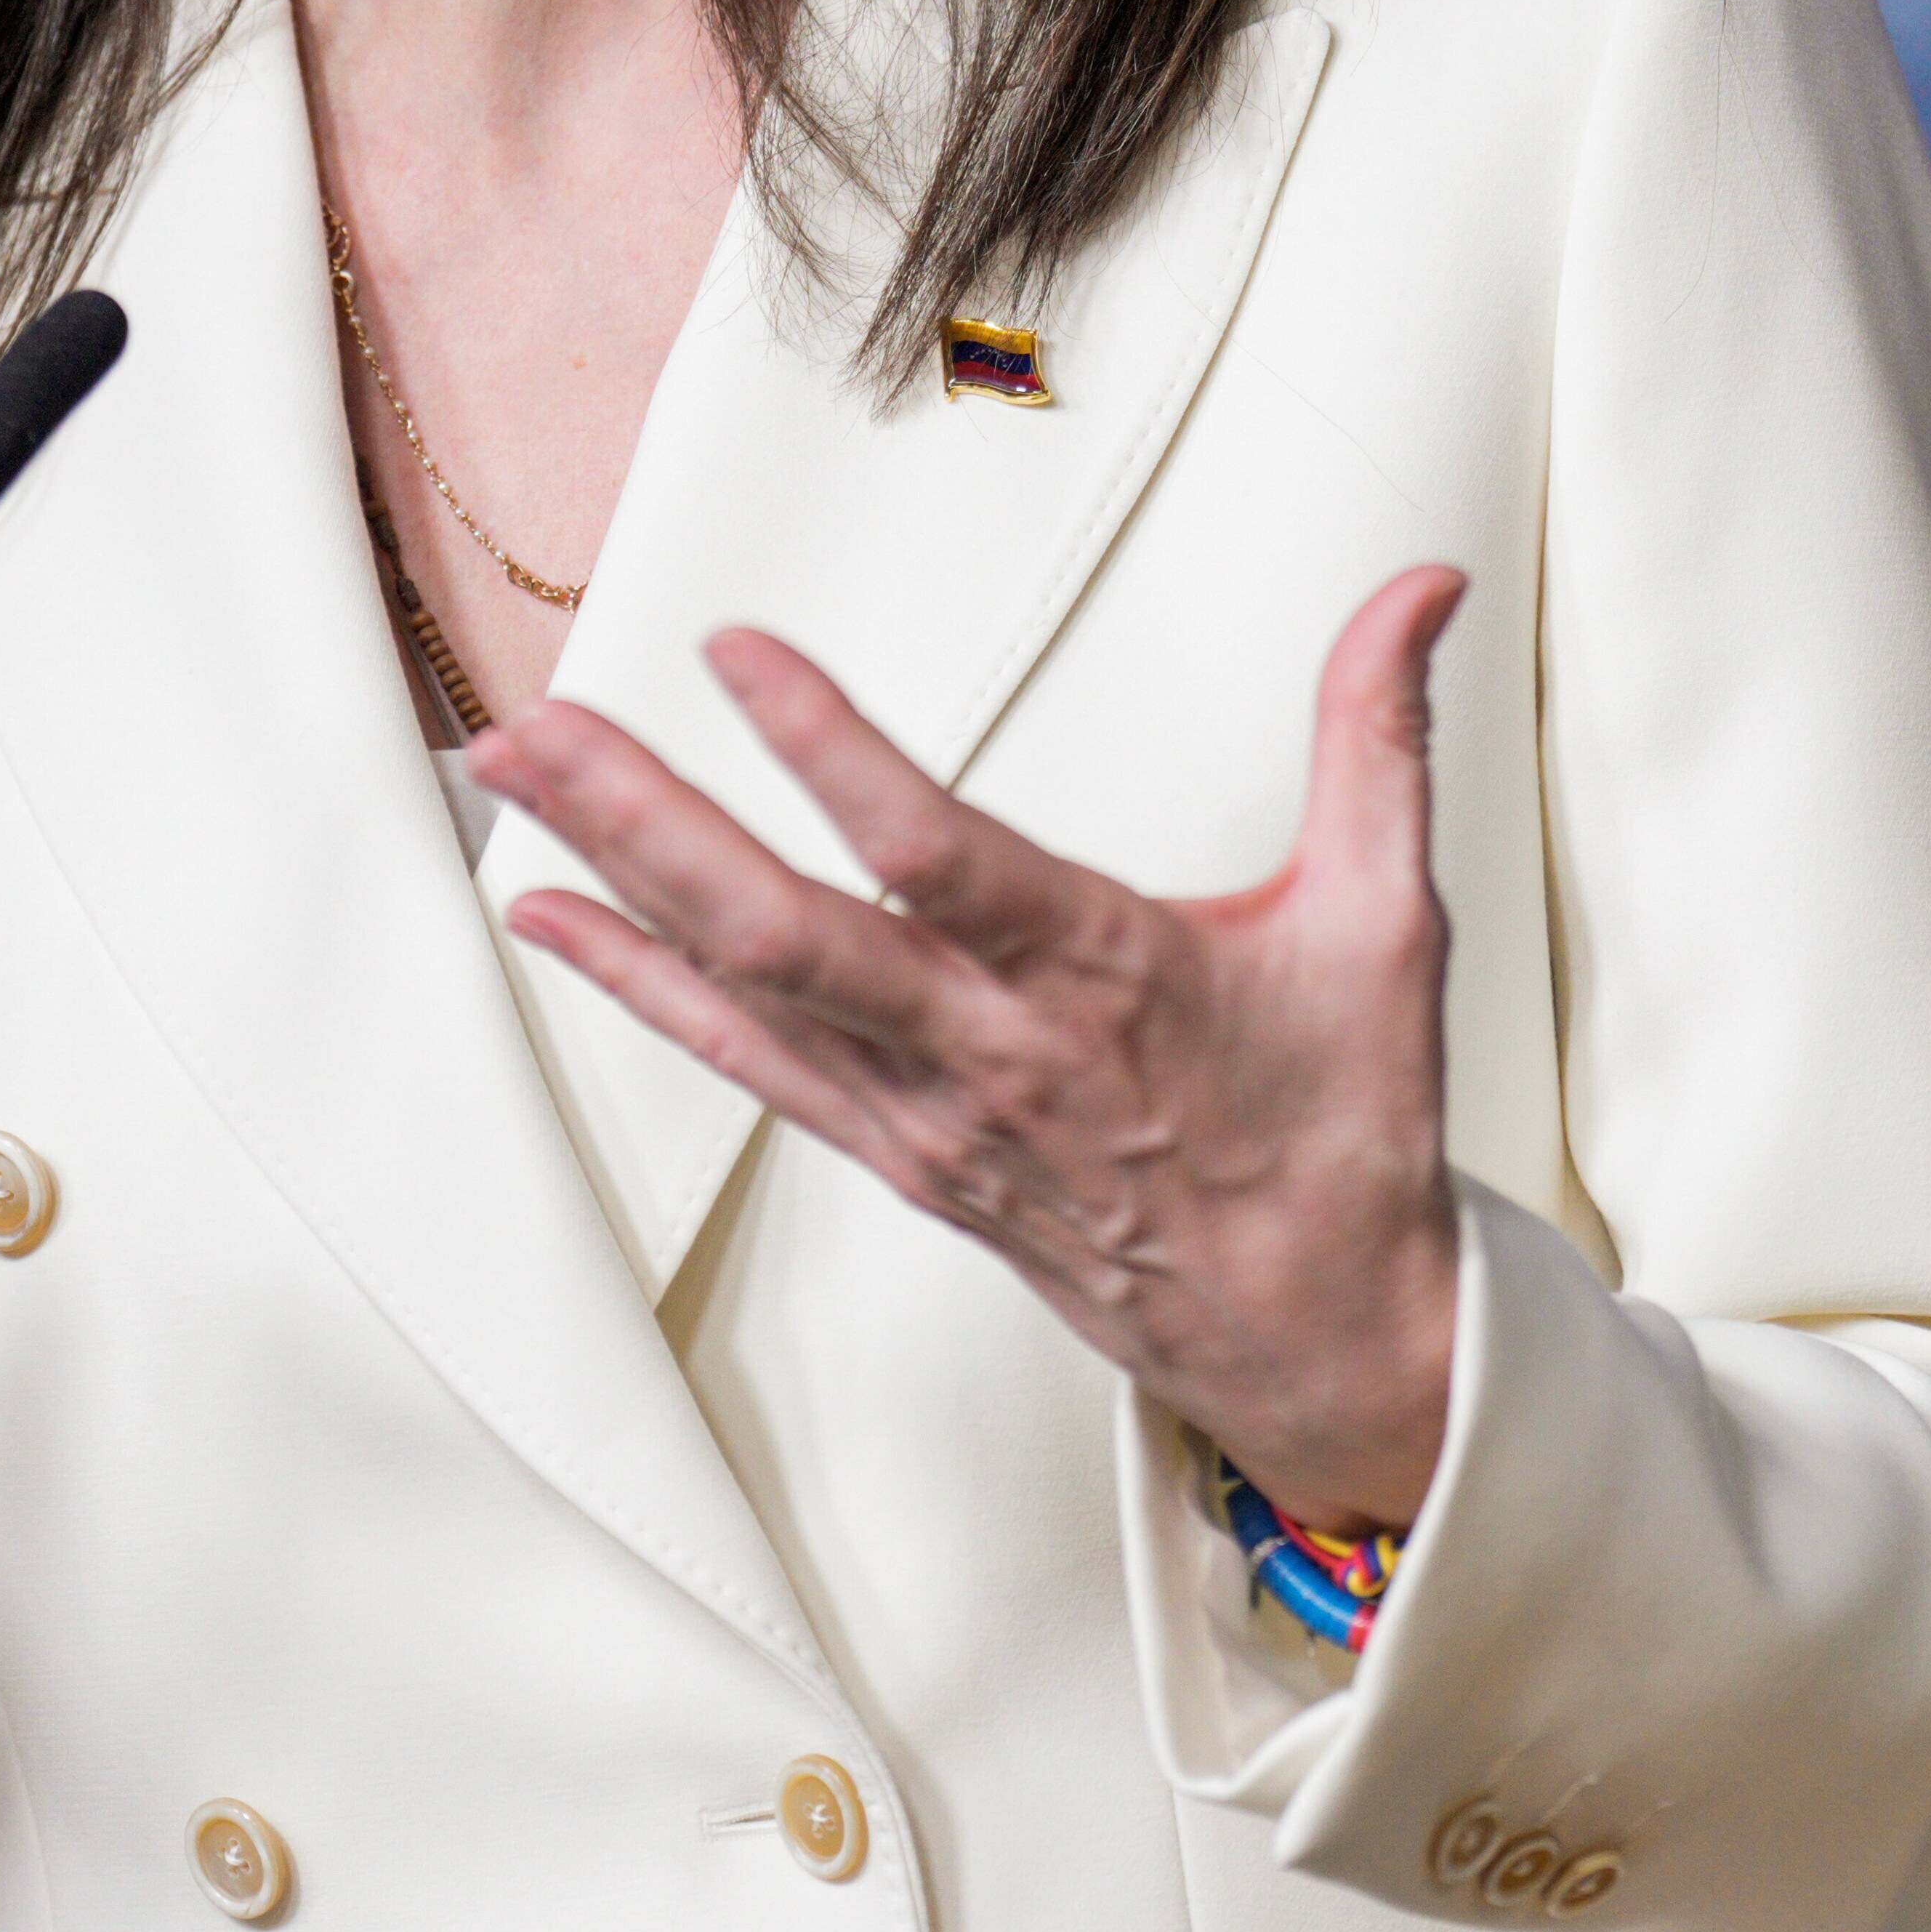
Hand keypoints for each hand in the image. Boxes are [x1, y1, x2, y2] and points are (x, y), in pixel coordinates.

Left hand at [469, 567, 1464, 1532]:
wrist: (1326, 1348)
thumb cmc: (1347, 1129)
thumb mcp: (1389, 922)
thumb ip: (1380, 736)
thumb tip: (1423, 583)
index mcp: (1106, 975)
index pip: (935, 852)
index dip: (827, 750)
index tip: (733, 649)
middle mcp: (992, 1050)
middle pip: (783, 928)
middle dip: (644, 817)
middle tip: (530, 722)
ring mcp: (930, 1114)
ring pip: (742, 988)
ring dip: (614, 875)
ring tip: (508, 772)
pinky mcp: (900, 1159)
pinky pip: (746, 1065)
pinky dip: (641, 987)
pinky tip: (553, 917)